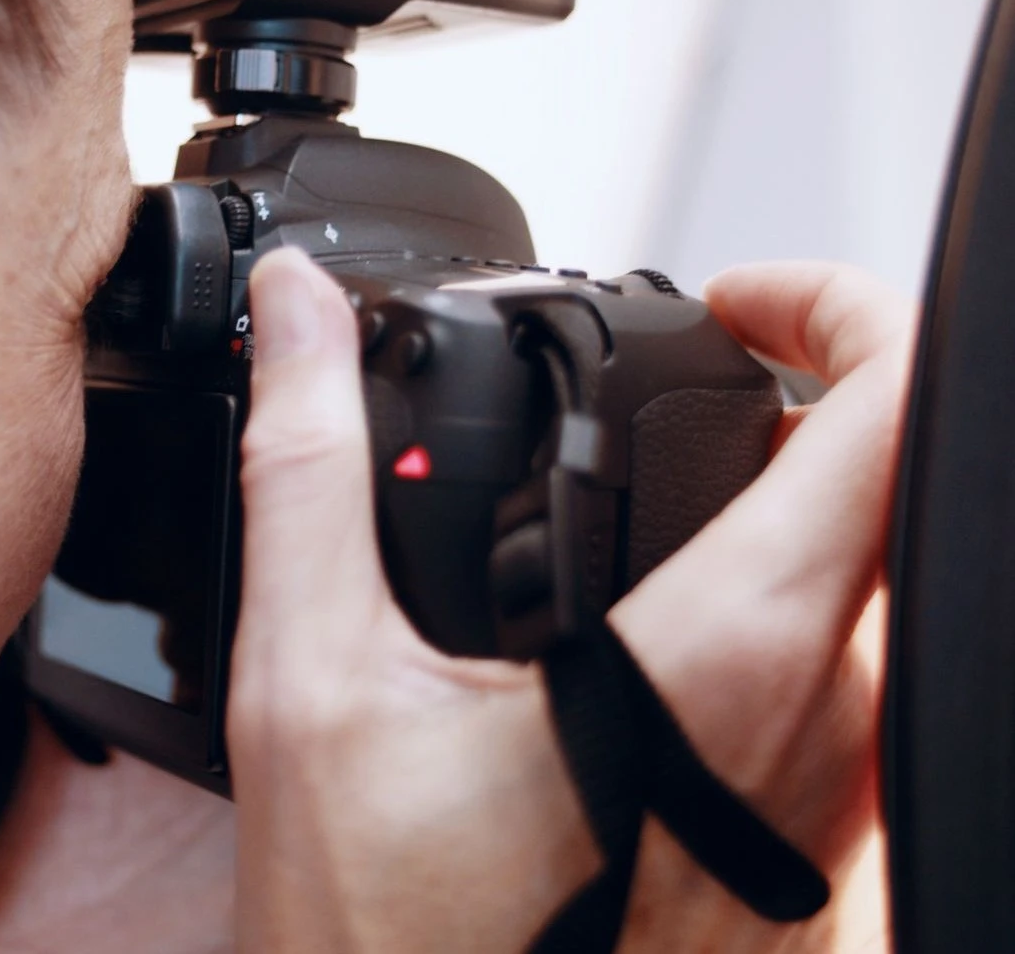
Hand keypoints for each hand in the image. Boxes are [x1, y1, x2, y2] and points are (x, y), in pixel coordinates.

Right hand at [228, 251, 912, 952]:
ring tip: (652, 497)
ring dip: (797, 506)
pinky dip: (790, 611)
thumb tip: (297, 319)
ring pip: (885, 592)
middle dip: (804, 396)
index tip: (735, 303)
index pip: (889, 416)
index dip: (839, 306)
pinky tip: (647, 636)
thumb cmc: (390, 947)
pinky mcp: (814, 863)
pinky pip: (857, 690)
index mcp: (726, 660)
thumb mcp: (313, 684)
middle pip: (895, 491)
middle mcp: (821, 733)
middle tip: (684, 379)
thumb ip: (306, 470)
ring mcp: (833, 808)